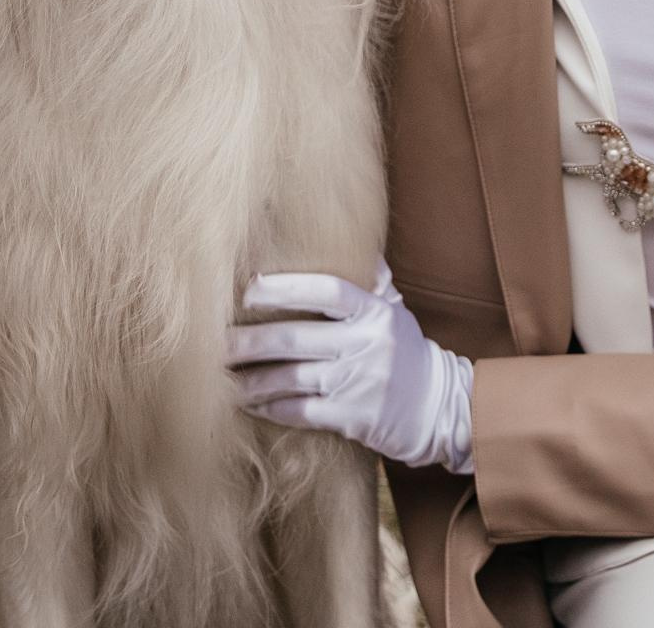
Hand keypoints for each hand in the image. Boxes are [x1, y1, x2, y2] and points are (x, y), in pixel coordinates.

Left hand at [227, 263, 475, 473]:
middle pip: (297, 339)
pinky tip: (251, 403)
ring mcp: (361, 383)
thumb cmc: (406, 352)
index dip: (286, 288)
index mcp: (375, 313)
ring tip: (222, 377)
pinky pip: (302, 411)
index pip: (328, 291)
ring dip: (252, 379)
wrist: (438, 409)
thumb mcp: (395, 310)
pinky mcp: (354, 418)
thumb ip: (371, 278)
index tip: (249, 289)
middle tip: (215, 342)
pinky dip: (272, 407)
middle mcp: (368, 344)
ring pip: (293, 379)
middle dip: (250, 341)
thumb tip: (353, 235)